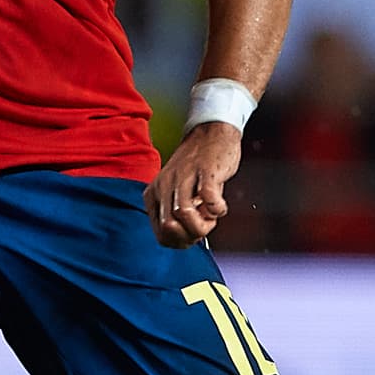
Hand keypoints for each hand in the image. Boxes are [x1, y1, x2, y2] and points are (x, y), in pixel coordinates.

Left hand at [143, 121, 241, 247]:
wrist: (212, 133)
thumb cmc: (197, 166)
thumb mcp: (177, 192)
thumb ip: (174, 215)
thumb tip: (184, 240)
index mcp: (154, 193)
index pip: (161, 236)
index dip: (181, 241)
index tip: (194, 234)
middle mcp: (164, 184)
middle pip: (171, 227)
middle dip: (192, 235)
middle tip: (205, 225)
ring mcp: (184, 176)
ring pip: (183, 214)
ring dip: (204, 224)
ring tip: (212, 215)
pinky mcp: (205, 170)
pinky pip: (208, 199)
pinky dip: (217, 209)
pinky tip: (220, 206)